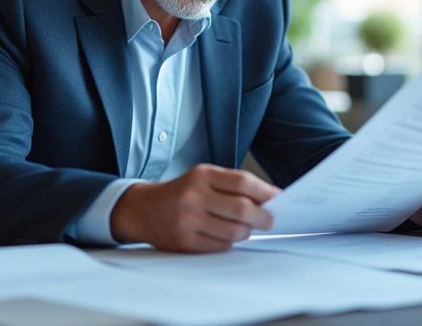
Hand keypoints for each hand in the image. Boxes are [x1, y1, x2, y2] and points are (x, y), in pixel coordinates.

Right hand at [110, 163, 279, 252]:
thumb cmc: (182, 192)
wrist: (144, 209)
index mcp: (202, 175)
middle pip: (242, 209)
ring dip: (247, 232)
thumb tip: (270, 199)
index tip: (278, 199)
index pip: (243, 182)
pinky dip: (230, 242)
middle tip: (269, 220)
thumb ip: (233, 185)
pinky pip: (221, 246)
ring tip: (245, 228)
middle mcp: (194, 196)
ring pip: (235, 231)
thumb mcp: (203, 178)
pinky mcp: (185, 241)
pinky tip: (225, 235)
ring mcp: (188, 220)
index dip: (265, 192)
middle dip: (263, 217)